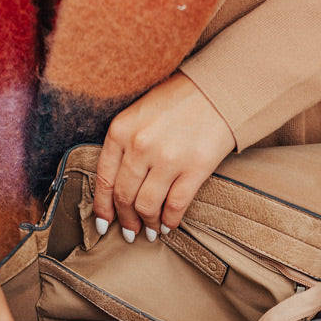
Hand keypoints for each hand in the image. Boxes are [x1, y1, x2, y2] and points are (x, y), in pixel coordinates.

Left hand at [94, 73, 234, 240]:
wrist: (217, 89)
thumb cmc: (176, 101)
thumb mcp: (138, 115)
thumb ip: (124, 145)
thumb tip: (116, 187)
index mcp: (121, 131)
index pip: (104, 179)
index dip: (103, 207)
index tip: (103, 223)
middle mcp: (140, 145)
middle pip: (124, 197)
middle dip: (126, 220)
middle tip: (130, 231)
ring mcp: (168, 158)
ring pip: (147, 206)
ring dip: (148, 224)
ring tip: (151, 231)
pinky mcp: (194, 167)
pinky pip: (176, 205)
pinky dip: (170, 221)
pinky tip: (168, 225)